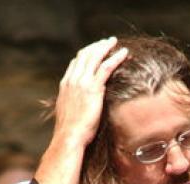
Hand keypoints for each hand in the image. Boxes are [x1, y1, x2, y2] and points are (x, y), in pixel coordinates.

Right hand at [50, 36, 128, 150]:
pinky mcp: (93, 88)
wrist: (69, 136)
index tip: (95, 52)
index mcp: (65, 85)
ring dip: (106, 47)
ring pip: (95, 57)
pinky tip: (124, 53)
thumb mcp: (69, 114)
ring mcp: (82, 82)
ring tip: (115, 43)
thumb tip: (79, 107)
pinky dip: (115, 58)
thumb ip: (73, 105)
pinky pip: (106, 67)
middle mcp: (72, 80)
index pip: (75, 63)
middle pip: (84, 56)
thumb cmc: (70, 132)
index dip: (86, 55)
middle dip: (96, 47)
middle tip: (106, 42)